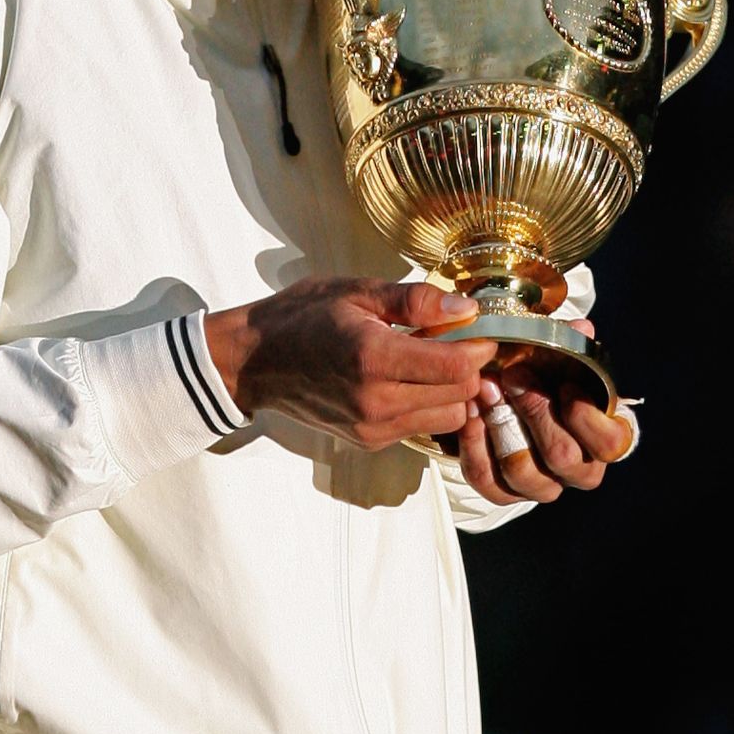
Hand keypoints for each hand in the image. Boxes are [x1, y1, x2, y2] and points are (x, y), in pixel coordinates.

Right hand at [205, 277, 496, 449]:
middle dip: (469, 367)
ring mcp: (372, 427)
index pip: (456, 366)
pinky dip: (429, 405)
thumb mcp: (356, 292)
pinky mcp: (369, 441)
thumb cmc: (303, 315)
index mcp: (373, 357)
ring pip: (448, 418)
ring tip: (432, 360)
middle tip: (456, 340)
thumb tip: (466, 310)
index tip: (478, 328)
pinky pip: (422, 427)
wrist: (255, 359)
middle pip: (459, 395)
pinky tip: (409, 378)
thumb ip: (414, 302)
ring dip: (452, 390)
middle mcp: (376, 401)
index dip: (478, 346)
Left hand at [457, 319, 637, 503]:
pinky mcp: (504, 491)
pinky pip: (488, 481)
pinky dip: (474, 445)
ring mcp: (541, 485)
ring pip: (523, 473)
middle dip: (534, 410)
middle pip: (561, 455)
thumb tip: (582, 329)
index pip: (609, 444)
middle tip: (513, 375)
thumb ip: (571, 344)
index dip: (586, 416)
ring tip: (485, 389)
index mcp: (603, 438)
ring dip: (500, 425)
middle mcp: (577, 469)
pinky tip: (468, 412)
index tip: (564, 383)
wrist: (506, 391)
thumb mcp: (557, 354)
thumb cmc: (544, 372)